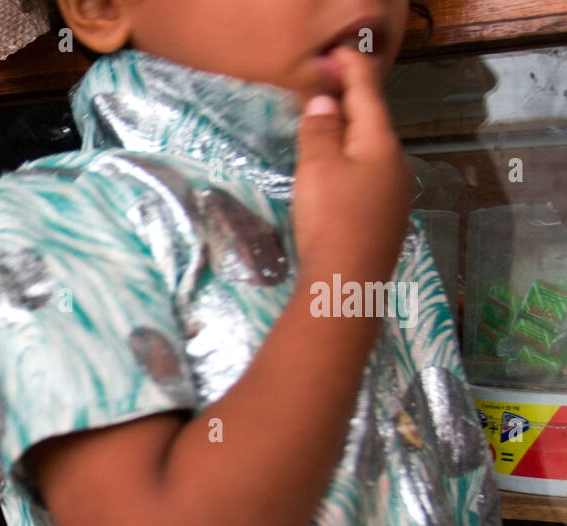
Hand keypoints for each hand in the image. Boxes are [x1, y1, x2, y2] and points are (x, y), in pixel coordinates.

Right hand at [293, 46, 412, 283]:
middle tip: (325, 91)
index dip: (353, 71)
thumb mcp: (317, 168)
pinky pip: (368, 180)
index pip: (367, 95)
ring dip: (349, 140)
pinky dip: (351, 167)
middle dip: (350, 106)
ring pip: (371, 155)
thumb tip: (325, 102)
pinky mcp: (385, 222)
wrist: (348, 284)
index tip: (340, 53)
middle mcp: (397, 165)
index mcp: (382, 144)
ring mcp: (395, 196)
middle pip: (372, 125)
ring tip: (324, 133)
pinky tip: (336, 177)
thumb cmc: (331, 219)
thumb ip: (320, 130)